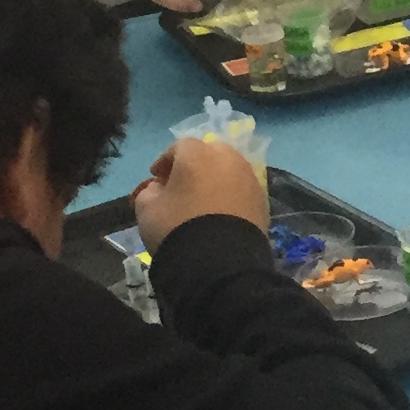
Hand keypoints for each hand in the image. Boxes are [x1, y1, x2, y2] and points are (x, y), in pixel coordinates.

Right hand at [133, 138, 267, 249]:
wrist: (219, 261)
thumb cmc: (177, 228)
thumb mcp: (147, 210)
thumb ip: (150, 191)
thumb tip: (159, 188)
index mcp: (198, 155)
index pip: (180, 147)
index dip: (165, 161)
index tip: (157, 178)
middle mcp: (228, 159)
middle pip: (210, 153)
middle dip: (195, 165)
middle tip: (182, 185)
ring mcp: (250, 178)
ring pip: (230, 170)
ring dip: (215, 179)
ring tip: (203, 200)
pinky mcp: (263, 200)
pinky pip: (242, 190)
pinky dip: (231, 196)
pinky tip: (222, 213)